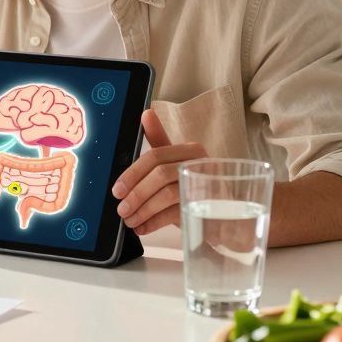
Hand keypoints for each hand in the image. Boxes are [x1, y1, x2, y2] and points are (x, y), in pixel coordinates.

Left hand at [111, 109, 207, 234]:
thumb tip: (146, 114)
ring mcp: (208, 186)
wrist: (225, 218)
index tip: (117, 190)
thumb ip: (160, 141)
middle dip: (136, 194)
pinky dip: (154, 223)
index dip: (132, 173)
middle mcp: (201, 164)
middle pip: (160, 174)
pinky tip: (143, 228)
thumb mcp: (175, 164)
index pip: (155, 156)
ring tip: (130, 221)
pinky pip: (175, 214)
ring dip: (143, 210)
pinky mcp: (209, 208)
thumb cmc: (195, 187)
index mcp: (191, 151)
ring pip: (167, 194)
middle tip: (121, 209)